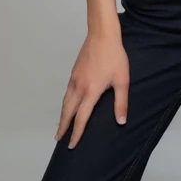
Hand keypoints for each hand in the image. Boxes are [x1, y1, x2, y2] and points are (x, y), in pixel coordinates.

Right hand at [54, 27, 129, 148]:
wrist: (102, 35)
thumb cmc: (114, 56)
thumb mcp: (122, 80)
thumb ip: (121, 102)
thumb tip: (121, 121)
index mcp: (90, 92)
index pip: (81, 118)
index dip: (76, 133)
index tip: (72, 145)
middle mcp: (79, 87)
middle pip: (68, 112)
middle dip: (63, 127)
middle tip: (59, 139)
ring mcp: (74, 79)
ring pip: (65, 102)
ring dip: (62, 115)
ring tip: (61, 125)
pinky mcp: (74, 72)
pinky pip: (67, 92)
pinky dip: (65, 102)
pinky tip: (68, 104)